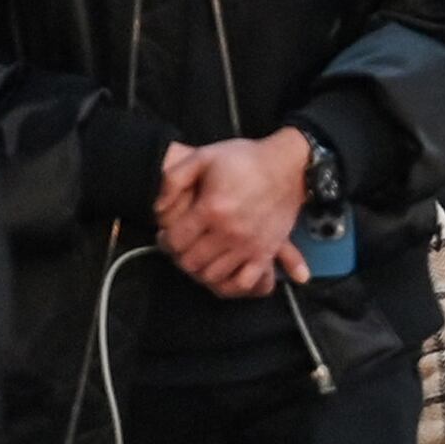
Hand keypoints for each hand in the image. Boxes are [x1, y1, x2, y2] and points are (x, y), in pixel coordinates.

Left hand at [158, 130, 311, 298]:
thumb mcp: (202, 157)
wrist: (287, 165)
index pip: (176, 242)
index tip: (167, 235)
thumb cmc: (242, 160)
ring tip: (198, 257)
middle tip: (182, 247)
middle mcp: (230, 233)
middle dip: (180, 256)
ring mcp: (249, 247)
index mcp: (212, 209)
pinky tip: (220, 275)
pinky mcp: (266, 254)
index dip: (165, 241)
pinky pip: (244, 284)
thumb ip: (173, 180)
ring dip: (200, 271)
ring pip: (213, 277)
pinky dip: (229, 286)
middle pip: (191, 263)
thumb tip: (158, 209)